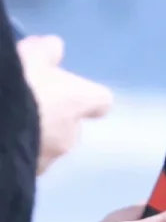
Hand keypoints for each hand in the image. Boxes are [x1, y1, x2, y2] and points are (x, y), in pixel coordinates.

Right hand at [16, 34, 112, 171]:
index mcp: (76, 101)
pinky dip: (17, 152)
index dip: (86, 96)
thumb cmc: (16, 85)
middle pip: (70, 127)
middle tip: (26, 103)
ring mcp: (48, 159)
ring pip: (47, 147)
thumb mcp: (28, 57)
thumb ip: (44, 52)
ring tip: (8, 122)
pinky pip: (27, 161)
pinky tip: (4, 139)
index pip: (100, 100)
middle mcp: (69, 135)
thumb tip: (55, 46)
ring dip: (34, 137)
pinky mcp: (27, 175)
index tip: (70, 90)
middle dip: (52, 118)